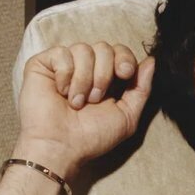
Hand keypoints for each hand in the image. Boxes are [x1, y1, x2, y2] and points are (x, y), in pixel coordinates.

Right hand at [15, 42, 154, 177]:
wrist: (62, 146)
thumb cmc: (93, 136)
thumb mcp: (127, 115)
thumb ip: (141, 89)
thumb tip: (151, 61)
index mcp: (107, 78)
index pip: (120, 51)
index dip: (125, 58)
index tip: (125, 74)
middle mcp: (86, 69)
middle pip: (104, 48)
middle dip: (104, 74)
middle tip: (95, 99)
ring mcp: (64, 65)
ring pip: (84, 49)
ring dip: (85, 79)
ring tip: (77, 102)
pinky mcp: (43, 64)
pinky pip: (61, 53)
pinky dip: (65, 74)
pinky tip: (61, 92)